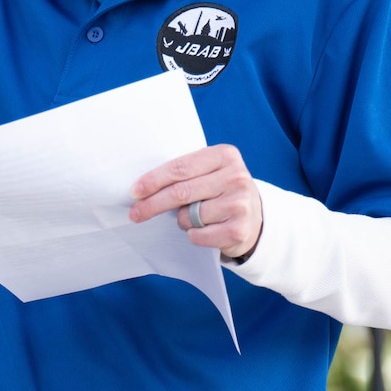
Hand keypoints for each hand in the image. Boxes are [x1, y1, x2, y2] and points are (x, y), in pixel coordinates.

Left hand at [129, 144, 263, 261]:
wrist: (256, 218)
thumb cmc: (221, 191)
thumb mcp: (211, 172)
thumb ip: (185, 173)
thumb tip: (142, 189)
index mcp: (225, 155)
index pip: (180, 168)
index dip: (154, 180)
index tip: (134, 191)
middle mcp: (236, 176)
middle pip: (181, 192)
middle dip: (153, 204)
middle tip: (136, 213)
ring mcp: (240, 203)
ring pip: (189, 216)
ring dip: (182, 220)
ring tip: (195, 217)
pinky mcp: (239, 229)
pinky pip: (199, 235)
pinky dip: (194, 235)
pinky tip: (206, 229)